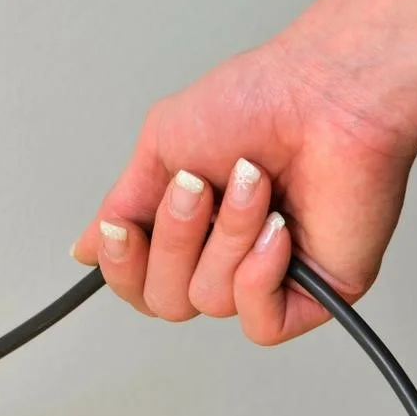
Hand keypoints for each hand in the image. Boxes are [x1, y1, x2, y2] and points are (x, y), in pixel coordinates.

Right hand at [70, 38, 416, 344]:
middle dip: (176, 239)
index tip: (123, 228)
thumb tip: (88, 248)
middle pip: (163, 300)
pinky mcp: (312, 293)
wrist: (327, 93)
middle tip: (201, 185)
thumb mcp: (161, 145)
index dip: (122, 265)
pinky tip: (279, 228)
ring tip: (255, 185)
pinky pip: (258, 322)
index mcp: (188, 226)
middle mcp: (222, 255)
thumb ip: (122, 204)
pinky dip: (260, 272)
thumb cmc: (258, 100)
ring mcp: (267, 276)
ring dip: (226, 236)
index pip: (135, 282)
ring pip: (209, 301)